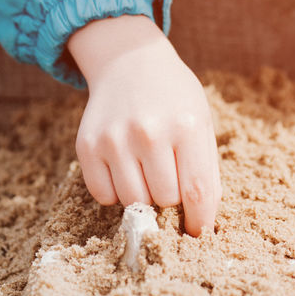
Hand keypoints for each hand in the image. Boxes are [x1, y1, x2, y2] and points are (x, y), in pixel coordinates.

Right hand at [68, 15, 220, 235]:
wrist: (129, 61)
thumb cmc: (173, 97)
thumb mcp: (201, 121)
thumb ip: (206, 170)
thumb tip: (203, 224)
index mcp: (186, 126)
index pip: (197, 193)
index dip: (200, 222)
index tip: (198, 234)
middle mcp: (149, 132)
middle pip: (165, 201)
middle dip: (171, 198)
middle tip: (169, 174)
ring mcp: (115, 139)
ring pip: (134, 202)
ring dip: (143, 196)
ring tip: (146, 168)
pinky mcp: (88, 146)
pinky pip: (104, 196)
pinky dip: (116, 192)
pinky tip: (124, 166)